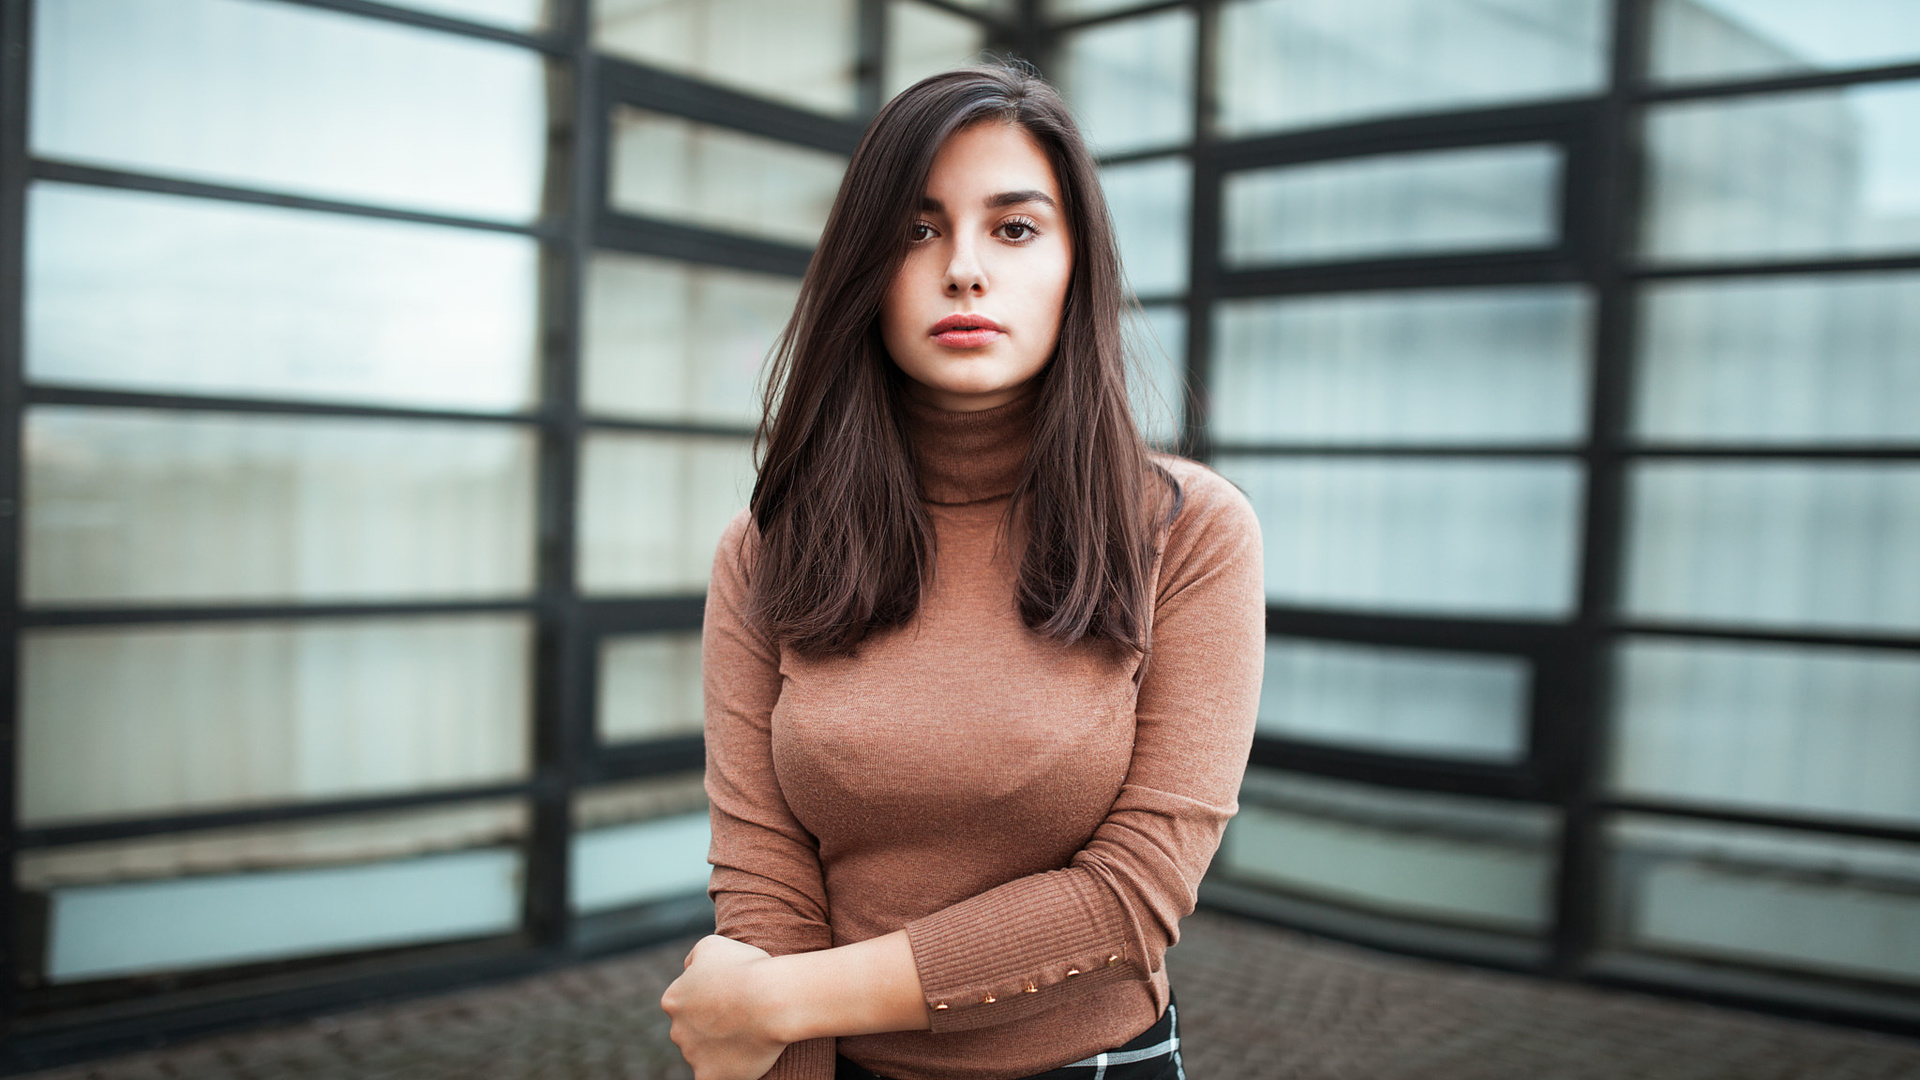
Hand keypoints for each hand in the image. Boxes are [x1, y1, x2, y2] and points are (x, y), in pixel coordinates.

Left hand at [660, 934, 788, 1079]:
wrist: (771, 1000)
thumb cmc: (747, 968)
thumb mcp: (713, 945)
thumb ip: (693, 959)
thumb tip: (688, 970)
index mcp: (673, 1000)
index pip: (685, 1003)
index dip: (710, 1000)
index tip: (731, 998)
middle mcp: (676, 1030)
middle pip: (692, 1031)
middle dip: (711, 1026)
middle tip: (742, 1017)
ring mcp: (692, 1057)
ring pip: (704, 1055)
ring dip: (720, 1048)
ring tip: (750, 1035)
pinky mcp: (709, 1077)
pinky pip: (714, 1076)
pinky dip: (727, 1071)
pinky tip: (743, 1060)